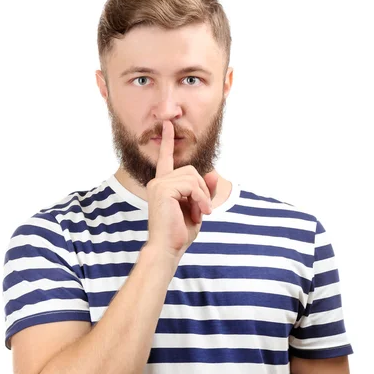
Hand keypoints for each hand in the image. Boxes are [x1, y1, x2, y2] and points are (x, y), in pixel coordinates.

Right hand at [145, 119, 217, 260]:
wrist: (167, 249)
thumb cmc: (179, 233)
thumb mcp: (198, 209)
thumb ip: (205, 192)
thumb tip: (214, 173)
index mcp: (163, 185)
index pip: (166, 159)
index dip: (168, 142)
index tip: (169, 125)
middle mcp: (158, 182)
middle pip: (191, 170)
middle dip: (202, 190)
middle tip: (202, 210)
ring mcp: (159, 184)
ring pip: (193, 177)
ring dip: (203, 196)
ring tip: (200, 213)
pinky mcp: (163, 189)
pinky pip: (192, 185)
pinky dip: (201, 198)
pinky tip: (199, 212)